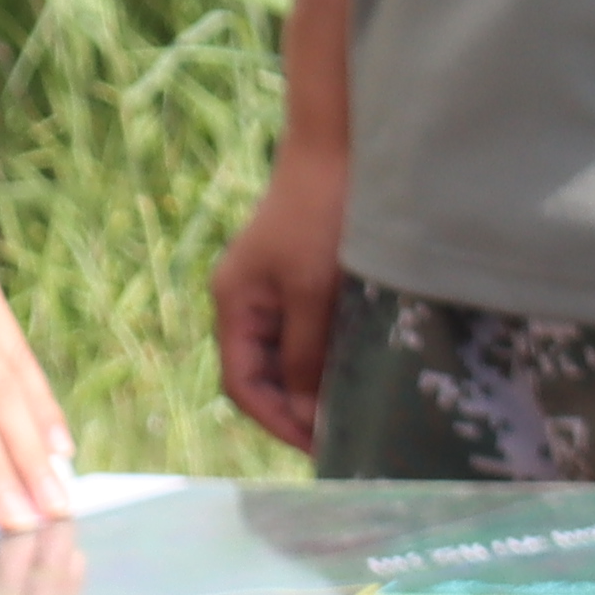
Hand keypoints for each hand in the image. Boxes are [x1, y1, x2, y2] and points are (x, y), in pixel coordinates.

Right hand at [209, 139, 353, 452]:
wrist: (339, 146)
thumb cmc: (321, 214)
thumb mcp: (314, 292)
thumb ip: (306, 356)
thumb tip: (308, 416)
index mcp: (234, 304)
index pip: (243, 385)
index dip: (279, 422)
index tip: (323, 448)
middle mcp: (245, 301)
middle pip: (262, 376)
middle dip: (298, 410)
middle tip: (346, 438)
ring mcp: (272, 289)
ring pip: (288, 357)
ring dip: (316, 385)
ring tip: (357, 410)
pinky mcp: (300, 277)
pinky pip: (306, 333)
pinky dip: (328, 357)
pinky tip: (361, 367)